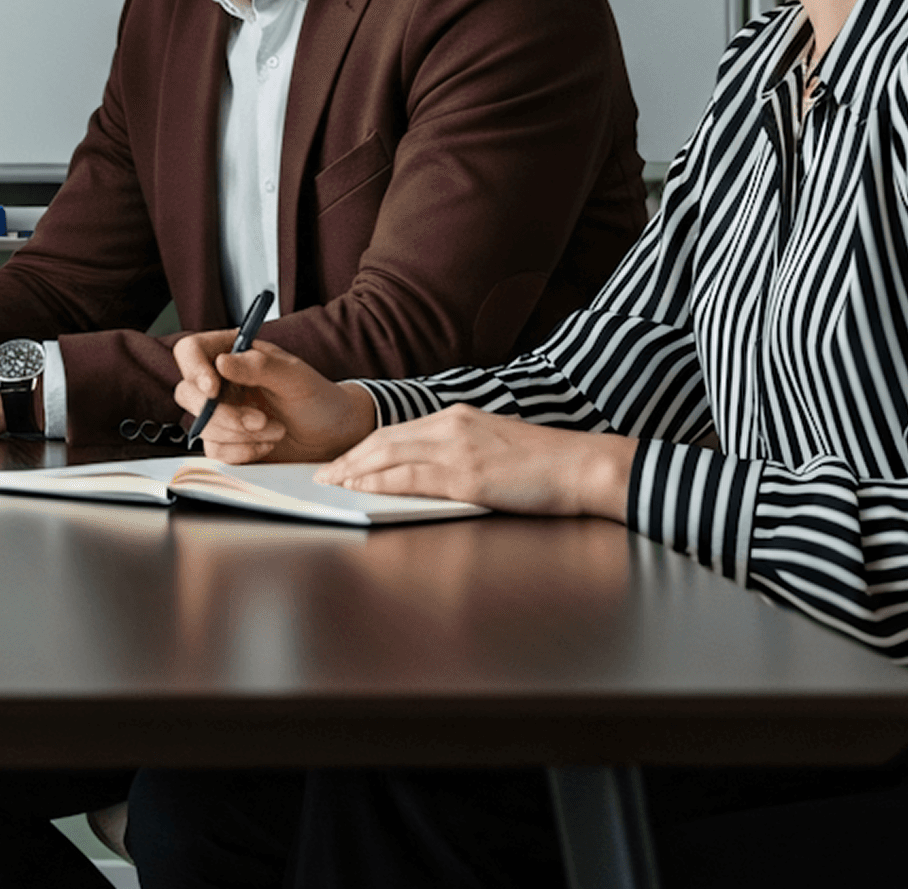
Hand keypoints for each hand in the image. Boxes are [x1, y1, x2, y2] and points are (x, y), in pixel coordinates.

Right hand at [171, 335, 377, 462]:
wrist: (333, 436)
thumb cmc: (318, 398)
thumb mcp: (295, 377)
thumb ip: (259, 366)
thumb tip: (222, 362)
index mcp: (233, 354)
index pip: (190, 351)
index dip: (193, 369)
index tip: (213, 388)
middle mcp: (221, 382)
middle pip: (188, 394)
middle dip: (224, 414)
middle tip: (260, 420)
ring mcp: (221, 413)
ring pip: (202, 426)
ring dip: (241, 434)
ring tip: (276, 429)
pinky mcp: (227, 441)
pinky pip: (216, 451)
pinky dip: (244, 452)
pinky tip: (267, 444)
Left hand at [315, 405, 637, 519]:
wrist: (584, 466)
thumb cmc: (546, 463)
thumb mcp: (494, 443)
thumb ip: (460, 448)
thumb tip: (428, 467)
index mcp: (458, 416)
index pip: (396, 431)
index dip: (364, 447)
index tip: (341, 462)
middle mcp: (451, 425)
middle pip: (384, 440)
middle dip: (349, 459)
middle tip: (323, 476)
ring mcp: (458, 449)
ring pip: (389, 456)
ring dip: (355, 471)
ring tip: (332, 485)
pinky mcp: (467, 474)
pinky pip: (411, 477)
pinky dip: (380, 483)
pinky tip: (361, 490)